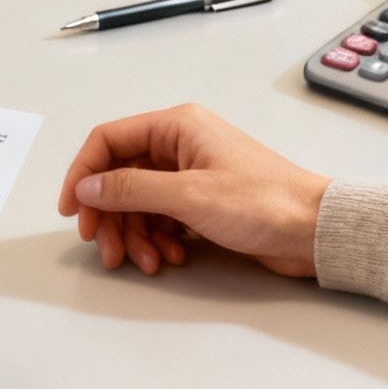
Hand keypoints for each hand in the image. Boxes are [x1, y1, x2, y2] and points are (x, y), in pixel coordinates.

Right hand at [59, 104, 330, 277]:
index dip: (82, 175)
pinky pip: (162, 218)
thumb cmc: (264, 202)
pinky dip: (158, 239)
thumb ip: (131, 189)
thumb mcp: (189, 195)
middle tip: (106, 249)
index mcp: (177, 127)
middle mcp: (180, 145)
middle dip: (110, 216)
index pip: (108, 141)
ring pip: (139, 203)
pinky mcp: (202, 201)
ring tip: (147, 262)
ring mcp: (191, 174)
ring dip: (135, 235)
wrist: (315, 230)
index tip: (72, 211)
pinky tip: (170, 257)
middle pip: (120, 177)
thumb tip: (87, 187)